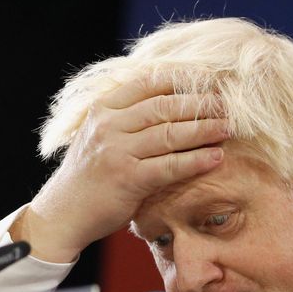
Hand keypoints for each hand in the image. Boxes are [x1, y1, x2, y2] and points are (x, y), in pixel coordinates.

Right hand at [14, 78, 228, 261]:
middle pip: (164, 106)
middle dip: (199, 103)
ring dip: (204, 129)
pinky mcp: (128, 180)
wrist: (64, 213)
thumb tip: (167, 100)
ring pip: (170, 134)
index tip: (207, 79)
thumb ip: (125, 117)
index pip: (147, 84)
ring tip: (228, 127)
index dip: (180, 79)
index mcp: (103, 109)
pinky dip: (196, 161)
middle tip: (227, 104)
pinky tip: (216, 157)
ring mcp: (118, 152)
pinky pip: (170, 166)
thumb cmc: (88, 175)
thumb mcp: (99, 135)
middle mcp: (109, 126)